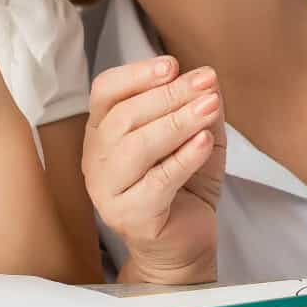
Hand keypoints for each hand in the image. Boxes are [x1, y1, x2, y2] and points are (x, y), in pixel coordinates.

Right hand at [82, 56, 225, 283]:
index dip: (136, 74)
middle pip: (125, 116)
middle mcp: (96, 159)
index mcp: (103, 132)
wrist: (186, 243)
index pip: (105, 92)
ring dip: (177, 122)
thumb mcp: (196, 136)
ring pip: (136, 147)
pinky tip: (203, 142)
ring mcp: (108, 191)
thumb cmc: (185, 186)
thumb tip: (207, 80)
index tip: (172, 64)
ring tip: (210, 106)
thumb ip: (197, 107)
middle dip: (169, 95)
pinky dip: (182, 159)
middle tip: (206, 82)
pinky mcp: (130, 217)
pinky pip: (156, 183)